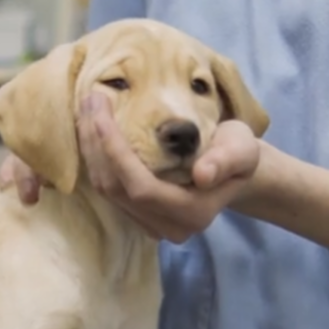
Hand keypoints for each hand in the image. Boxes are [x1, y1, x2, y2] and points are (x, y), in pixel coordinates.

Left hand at [0, 92, 262, 242]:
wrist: (234, 167)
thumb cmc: (238, 151)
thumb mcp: (241, 148)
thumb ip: (226, 160)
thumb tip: (202, 174)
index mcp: (193, 213)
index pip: (141, 187)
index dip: (115, 152)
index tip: (100, 112)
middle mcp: (168, 227)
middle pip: (116, 190)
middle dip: (96, 145)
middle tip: (89, 101)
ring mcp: (151, 226)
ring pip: (106, 191)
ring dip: (91, 150)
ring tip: (87, 110)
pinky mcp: (139, 217)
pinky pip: (108, 190)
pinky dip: (96, 159)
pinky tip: (93, 129)